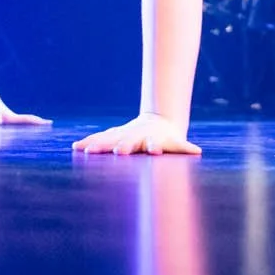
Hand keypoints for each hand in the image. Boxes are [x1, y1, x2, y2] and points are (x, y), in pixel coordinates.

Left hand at [0, 100, 52, 127]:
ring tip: (42, 126)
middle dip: (40, 122)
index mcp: (15, 118)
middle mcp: (16, 118)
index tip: (48, 122)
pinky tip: (26, 129)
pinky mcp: (10, 120)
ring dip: (35, 123)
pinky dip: (26, 125)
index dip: (38, 122)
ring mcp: (14, 119)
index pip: (29, 120)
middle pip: (31, 120)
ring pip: (27, 121)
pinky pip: (21, 123)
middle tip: (50, 123)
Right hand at [72, 113, 200, 156]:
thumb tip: (198, 150)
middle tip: (118, 152)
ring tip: (87, 151)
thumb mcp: (177, 143)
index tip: (154, 151)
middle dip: (123, 146)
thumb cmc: (167, 138)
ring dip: (100, 145)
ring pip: (110, 139)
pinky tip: (76, 148)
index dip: (154, 147)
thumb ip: (185, 148)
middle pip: (128, 141)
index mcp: (152, 139)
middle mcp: (135, 135)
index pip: (153, 144)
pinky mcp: (112, 136)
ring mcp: (122, 134)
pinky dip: (89, 143)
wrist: (157, 122)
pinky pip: (99, 139)